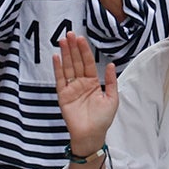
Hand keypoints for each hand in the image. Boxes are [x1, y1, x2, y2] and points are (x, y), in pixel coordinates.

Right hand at [53, 32, 117, 152]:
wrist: (92, 135)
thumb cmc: (103, 119)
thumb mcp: (112, 99)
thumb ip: (111, 81)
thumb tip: (111, 64)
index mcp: (93, 82)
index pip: (88, 63)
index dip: (85, 50)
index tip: (81, 38)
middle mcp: (81, 83)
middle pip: (76, 62)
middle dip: (73, 48)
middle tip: (70, 34)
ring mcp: (71, 88)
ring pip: (68, 68)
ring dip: (65, 54)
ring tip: (62, 41)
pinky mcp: (63, 96)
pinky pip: (60, 80)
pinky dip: (58, 69)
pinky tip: (56, 58)